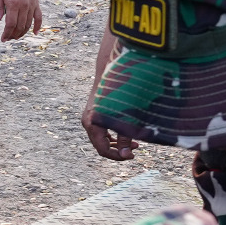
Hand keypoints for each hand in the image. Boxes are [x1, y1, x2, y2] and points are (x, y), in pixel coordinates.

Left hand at [0, 0, 41, 40]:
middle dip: (13, 35)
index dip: (7, 34)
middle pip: (20, 26)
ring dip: (22, 33)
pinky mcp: (36, 3)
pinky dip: (37, 26)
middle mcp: (24, 6)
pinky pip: (39, 17)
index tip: (3, 39)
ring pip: (28, 24)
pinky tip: (34, 33)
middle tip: (8, 38)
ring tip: (15, 36)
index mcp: (13, 4)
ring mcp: (32, 5)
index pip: (11, 24)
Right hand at [80, 22, 136, 160]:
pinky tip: (129, 133)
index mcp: (93, 123)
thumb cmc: (121, 91)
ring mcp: (91, 117)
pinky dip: (115, 135)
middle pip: (101, 146)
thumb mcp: (126, 116)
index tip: (133, 156)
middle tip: (136, 151)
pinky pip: (103, 131)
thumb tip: (128, 155)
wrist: (113, 68)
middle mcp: (88, 121)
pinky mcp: (96, 113)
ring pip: (102, 138)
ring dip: (118, 143)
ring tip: (136, 144)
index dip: (118, 156)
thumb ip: (125, 137)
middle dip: (119, 150)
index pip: (102, 150)